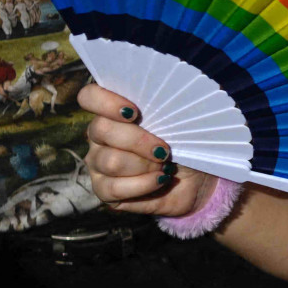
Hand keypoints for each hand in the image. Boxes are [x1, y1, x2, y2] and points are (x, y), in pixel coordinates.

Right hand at [79, 82, 211, 216]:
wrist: (197, 177)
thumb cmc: (185, 141)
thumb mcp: (177, 121)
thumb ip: (160, 108)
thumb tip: (157, 100)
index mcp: (114, 110)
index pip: (90, 96)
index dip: (105, 102)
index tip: (134, 112)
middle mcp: (100, 135)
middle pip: (102, 129)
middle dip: (139, 140)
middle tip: (164, 150)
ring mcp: (98, 163)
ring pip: (111, 161)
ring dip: (145, 164)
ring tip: (164, 166)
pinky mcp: (103, 190)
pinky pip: (114, 188)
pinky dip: (143, 184)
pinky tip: (160, 179)